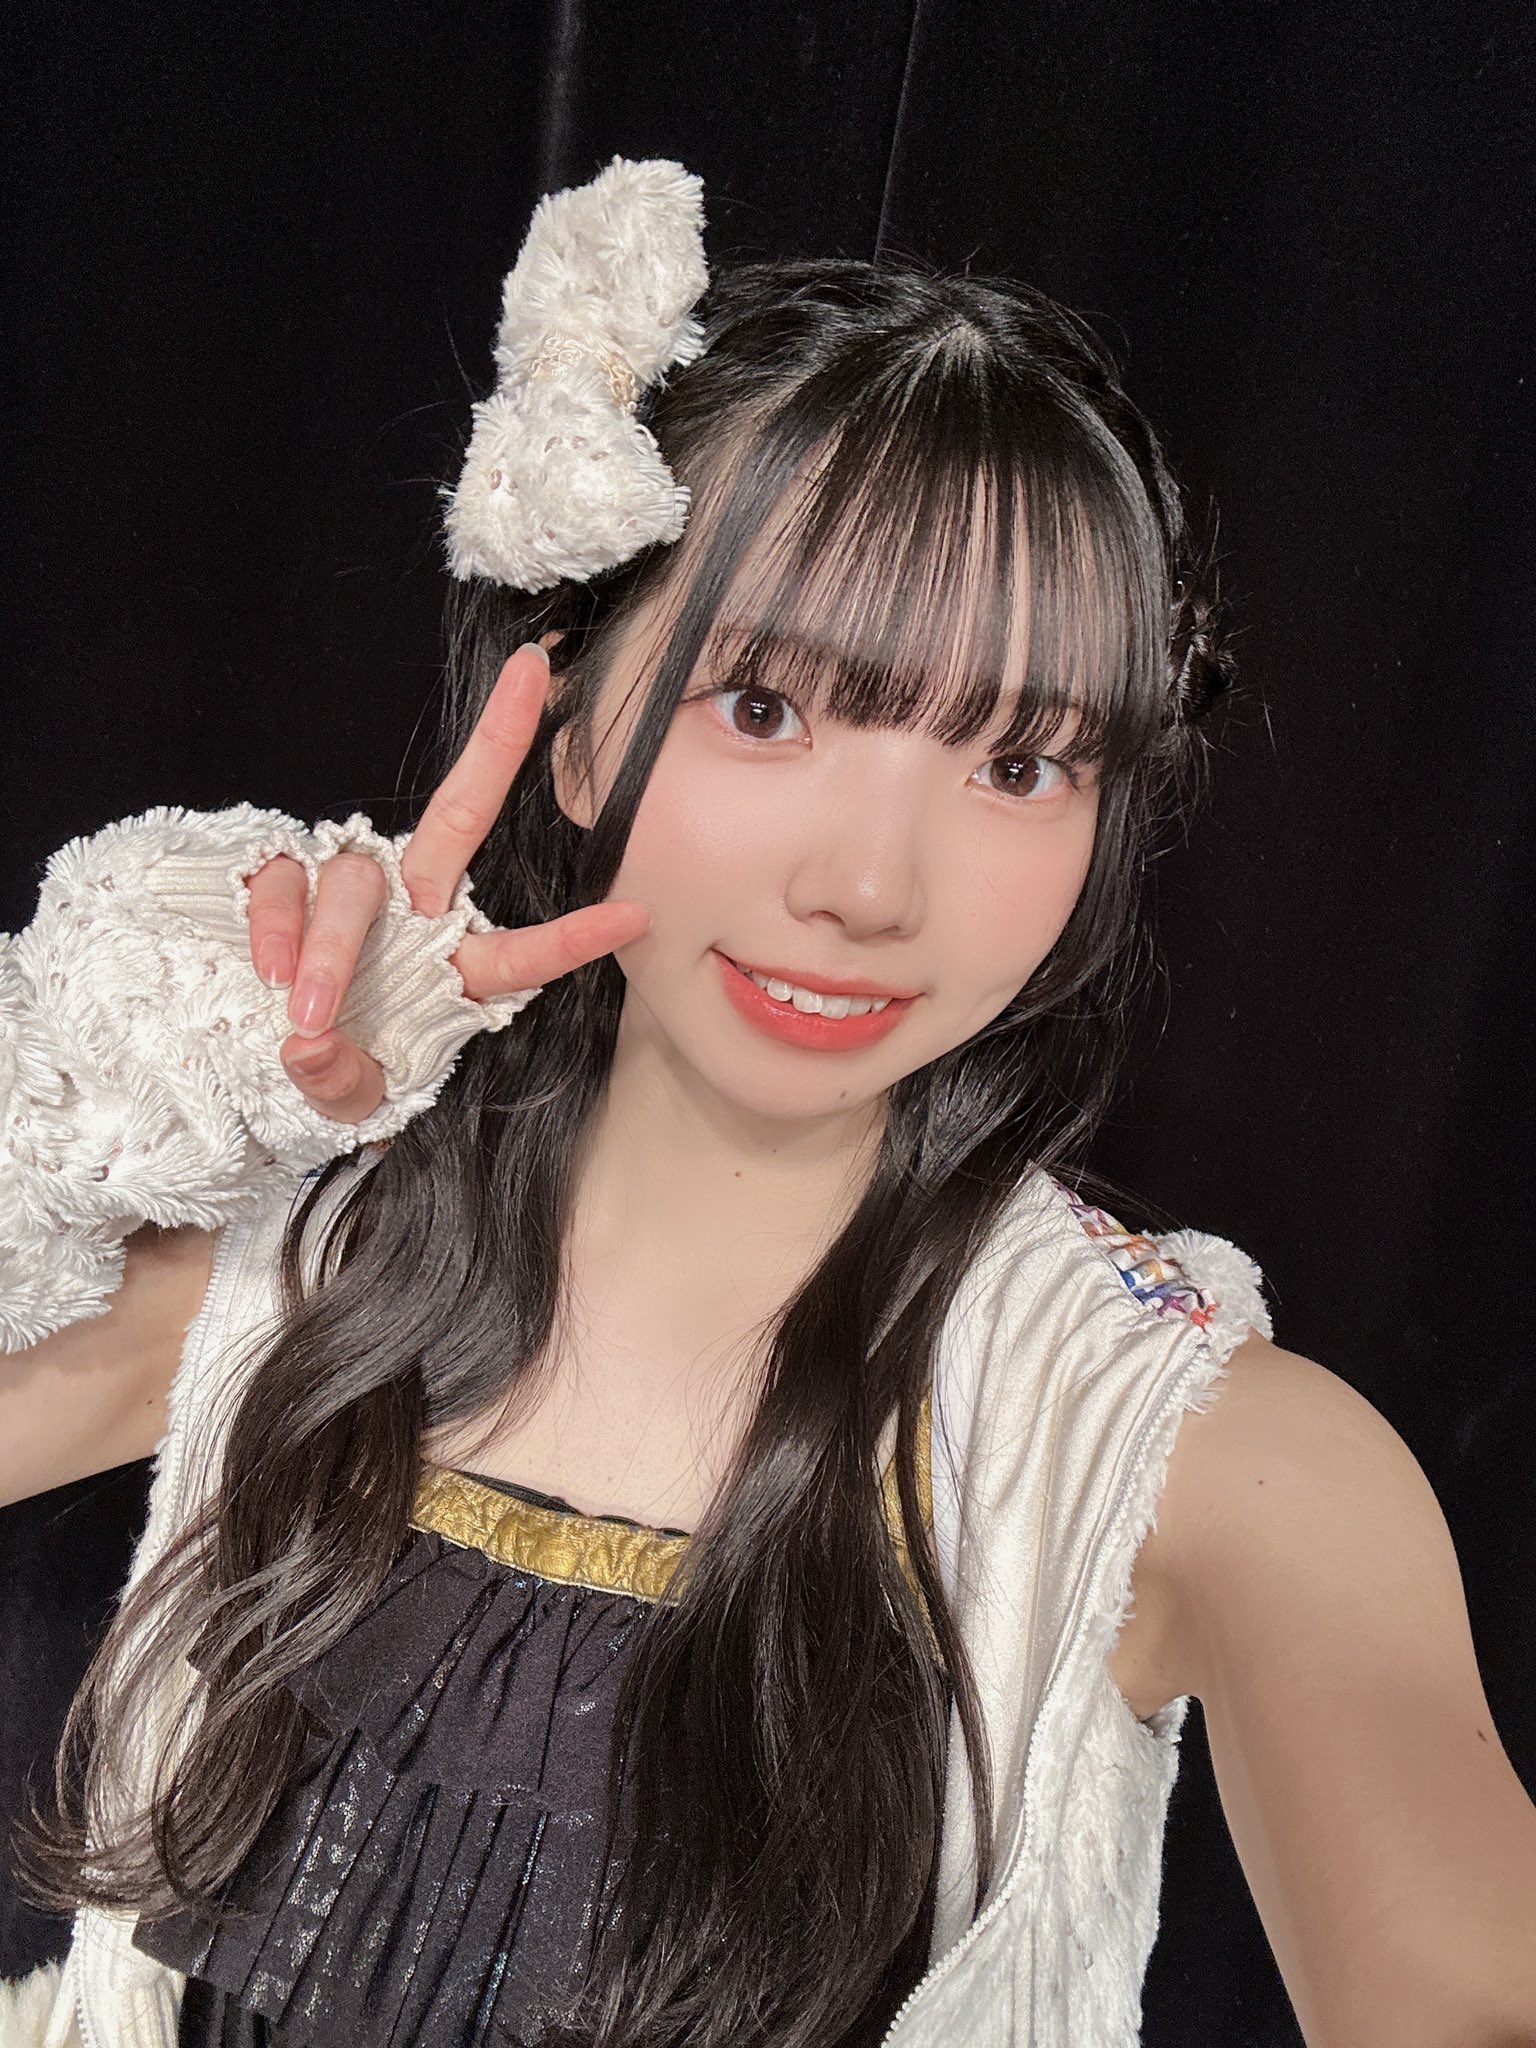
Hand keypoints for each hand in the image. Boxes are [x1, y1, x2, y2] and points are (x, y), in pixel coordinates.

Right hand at [242, 641, 649, 1122]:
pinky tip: (267, 973)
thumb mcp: (353, 1099)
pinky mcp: (284, 882)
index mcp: (451, 967)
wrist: (257, 1057)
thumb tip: (311, 1050)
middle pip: (459, 815)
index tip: (633, 916)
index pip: (518, 951)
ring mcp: (349, 892)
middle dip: (497, 744)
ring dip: (331, 948)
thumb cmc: (334, 1071)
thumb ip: (342, 1083)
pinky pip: (283, 885)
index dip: (571, 938)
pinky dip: (275, 927)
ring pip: (356, 884)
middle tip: (529, 681)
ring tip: (306, 1011)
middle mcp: (412, 914)